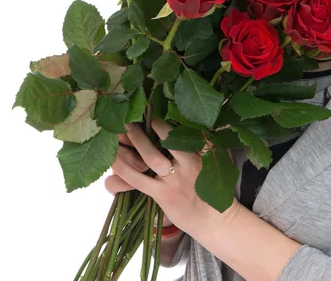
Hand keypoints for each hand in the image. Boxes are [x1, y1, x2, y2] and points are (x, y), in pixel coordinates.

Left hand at [104, 120, 239, 239]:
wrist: (215, 219)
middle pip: (163, 139)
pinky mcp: (163, 195)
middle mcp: (188, 162)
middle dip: (143, 130)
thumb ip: (206, 141)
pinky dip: (124, 169)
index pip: (178, 130)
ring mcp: (175, 179)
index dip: (160, 121)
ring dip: (132, 144)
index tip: (147, 112)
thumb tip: (196, 124)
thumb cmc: (211, 187)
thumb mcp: (216, 159)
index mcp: (200, 150)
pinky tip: (115, 160)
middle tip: (128, 120)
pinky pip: (138, 180)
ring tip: (118, 135)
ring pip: (149, 157)